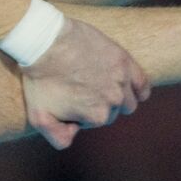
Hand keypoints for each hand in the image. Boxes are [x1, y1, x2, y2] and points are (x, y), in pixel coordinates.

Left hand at [20, 17, 150, 149]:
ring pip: (128, 98)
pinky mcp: (123, 59)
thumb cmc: (40, 78)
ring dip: (117, 95)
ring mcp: (121, 79)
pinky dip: (139, 88)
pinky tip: (130, 86)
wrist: (44, 42)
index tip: (71, 98)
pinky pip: (142, 82)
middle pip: (114, 110)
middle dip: (100, 103)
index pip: (97, 121)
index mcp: (98, 116)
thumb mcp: (39, 117)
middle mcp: (114, 100)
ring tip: (98, 84)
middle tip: (82, 89)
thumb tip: (76, 134)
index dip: (83, 111)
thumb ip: (58, 138)